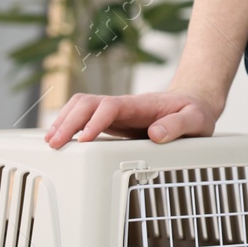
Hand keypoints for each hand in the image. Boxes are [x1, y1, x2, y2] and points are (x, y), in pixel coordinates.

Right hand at [42, 89, 222, 147]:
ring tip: (51, 143)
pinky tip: (62, 140)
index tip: (85, 139)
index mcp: (142, 104)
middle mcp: (124, 106)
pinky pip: (86, 118)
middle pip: (88, 103)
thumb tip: (155, 134)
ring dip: (64, 121)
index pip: (110, 106)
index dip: (95, 121)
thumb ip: (178, 125)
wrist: (195, 102)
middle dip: (68, 121)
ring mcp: (117, 113)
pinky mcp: (114, 121)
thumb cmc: (195, 112)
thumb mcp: (196, 119)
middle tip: (55, 144)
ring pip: (82, 108)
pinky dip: (70, 126)